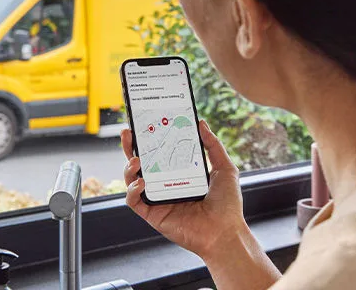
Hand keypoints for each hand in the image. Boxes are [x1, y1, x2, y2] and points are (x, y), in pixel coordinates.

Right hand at [121, 120, 246, 257]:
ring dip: (128, 168)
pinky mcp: (152, 215)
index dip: (150, 139)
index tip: (145, 124)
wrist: (225, 233)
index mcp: (180, 175)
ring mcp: (158, 200)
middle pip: (141, 164)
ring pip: (132, 181)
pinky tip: (141, 183)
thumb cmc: (227, 206)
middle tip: (128, 133)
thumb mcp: (224, 169)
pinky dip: (132, 191)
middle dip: (130, 147)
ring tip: (136, 159)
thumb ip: (213, 146)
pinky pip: (133, 202)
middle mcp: (166, 186)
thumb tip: (202, 123)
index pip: (160, 154)